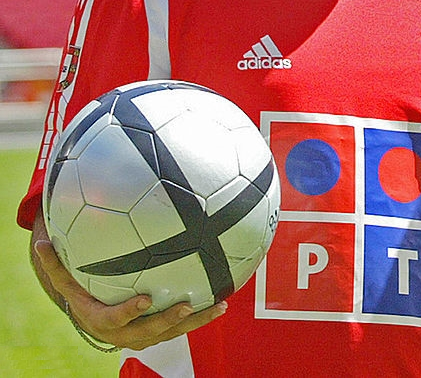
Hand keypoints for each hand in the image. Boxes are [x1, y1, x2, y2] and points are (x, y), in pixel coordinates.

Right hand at [33, 237, 226, 350]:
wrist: (95, 320)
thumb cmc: (83, 292)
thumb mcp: (67, 280)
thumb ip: (57, 264)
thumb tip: (41, 240)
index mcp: (101, 320)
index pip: (114, 320)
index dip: (128, 312)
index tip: (144, 299)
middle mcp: (125, 333)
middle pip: (149, 332)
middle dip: (169, 321)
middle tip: (188, 305)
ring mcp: (145, 336)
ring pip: (173, 332)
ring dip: (197, 321)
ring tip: (219, 306)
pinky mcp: (162, 333)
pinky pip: (183, 327)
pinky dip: (202, 316)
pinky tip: (223, 301)